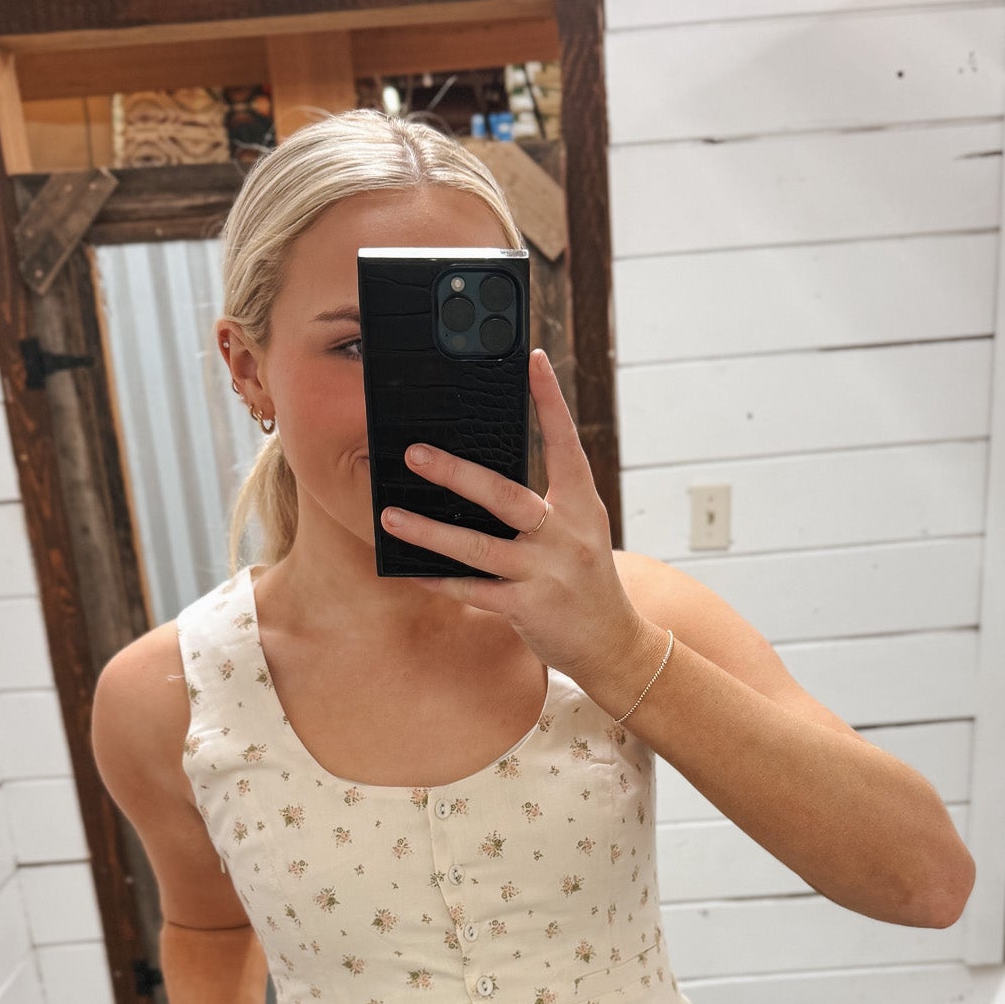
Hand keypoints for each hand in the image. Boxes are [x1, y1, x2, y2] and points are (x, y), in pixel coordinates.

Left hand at [377, 348, 657, 699]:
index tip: (533, 360)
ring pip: (477, 547)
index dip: (550, 401)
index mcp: (580, 505)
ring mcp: (547, 572)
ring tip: (390, 515)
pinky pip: (473, 590)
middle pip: (505, 495)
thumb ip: (544, 505)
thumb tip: (482, 478)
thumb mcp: (580, 532)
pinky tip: (411, 571)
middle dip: (456, 473)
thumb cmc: (587, 581)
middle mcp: (565, 534)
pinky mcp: (528, 607)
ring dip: (429, 532)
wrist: (613, 643)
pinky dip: (440, 580)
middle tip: (416, 453)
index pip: (566, 444)